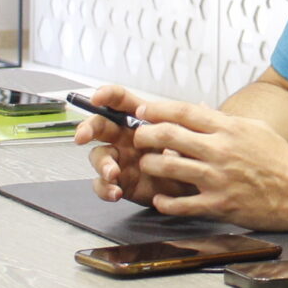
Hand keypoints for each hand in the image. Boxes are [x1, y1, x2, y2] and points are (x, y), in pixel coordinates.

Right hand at [77, 83, 195, 208]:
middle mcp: (125, 138)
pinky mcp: (120, 182)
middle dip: (88, 128)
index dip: (107, 96)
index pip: (120, 102)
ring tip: (113, 172)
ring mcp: (120, 160)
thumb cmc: (189, 156)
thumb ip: (194, 123)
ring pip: (98, 156)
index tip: (97, 97)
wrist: (193, 185)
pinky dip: (105, 188)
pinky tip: (115, 191)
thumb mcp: (193, 137)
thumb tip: (204, 105)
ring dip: (102, 163)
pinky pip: (102, 185)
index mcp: (140, 121)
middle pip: (99, 126)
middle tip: (83, 136)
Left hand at [108, 90, 287, 230]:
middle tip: (138, 137)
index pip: (184, 112)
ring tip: (147, 164)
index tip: (143, 110)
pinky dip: (164, 202)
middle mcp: (220, 150)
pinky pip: (180, 204)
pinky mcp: (218, 204)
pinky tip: (160, 199)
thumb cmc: (280, 160)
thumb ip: (226, 120)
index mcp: (230, 129)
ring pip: (168, 166)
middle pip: (169, 135)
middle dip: (145, 134)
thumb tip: (199, 109)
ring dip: (150, 164)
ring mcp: (217, 178)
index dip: (158, 109)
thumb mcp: (256, 130)